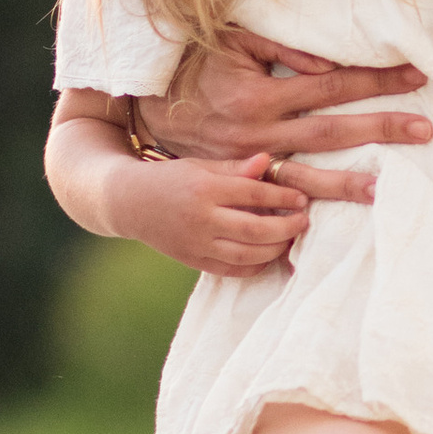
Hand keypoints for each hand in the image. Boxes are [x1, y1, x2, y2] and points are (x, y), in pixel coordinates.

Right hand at [122, 149, 314, 278]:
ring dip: (275, 249)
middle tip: (304, 222)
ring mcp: (196, 243)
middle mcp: (200, 218)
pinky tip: (268, 257)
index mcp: (204, 188)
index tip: (302, 199)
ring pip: (246, 254)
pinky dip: (254, 267)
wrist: (128, 203)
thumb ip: (234, 168)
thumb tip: (268, 162)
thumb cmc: (170, 179)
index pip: (253, 193)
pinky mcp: (192, 261)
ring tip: (290, 240)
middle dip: (286, 227)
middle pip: (254, 228)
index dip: (283, 196)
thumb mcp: (199, 166)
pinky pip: (230, 271)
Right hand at [142, 30, 432, 204]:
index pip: (331, 86)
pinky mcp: (239, 189)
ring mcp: (247, 169)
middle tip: (427, 130)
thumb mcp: (231, 43)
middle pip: (332, 134)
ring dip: (349, 186)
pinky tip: (337, 219)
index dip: (375, 81)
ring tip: (388, 189)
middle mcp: (255, 136)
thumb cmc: (193, 69)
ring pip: (308, 181)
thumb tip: (327, 62)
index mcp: (257, 96)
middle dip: (381, 130)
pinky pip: (279, 205)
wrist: (146, 115)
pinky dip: (308, 213)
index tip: (416, 75)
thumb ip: (280, 46)